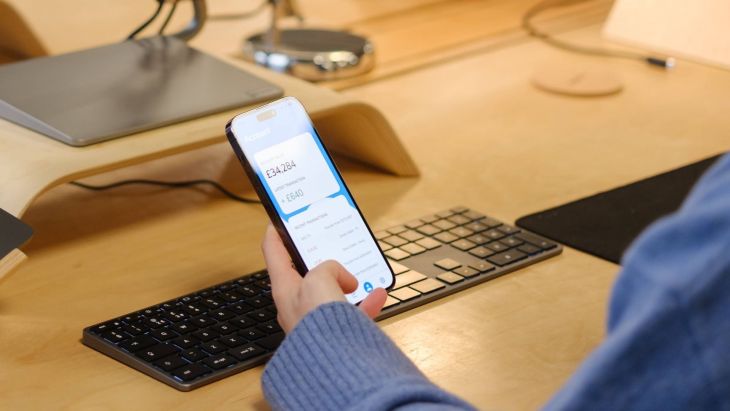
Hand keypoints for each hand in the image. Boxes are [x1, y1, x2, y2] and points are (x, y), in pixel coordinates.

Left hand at [262, 224, 386, 332]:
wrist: (335, 365)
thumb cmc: (318, 323)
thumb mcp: (320, 278)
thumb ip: (328, 268)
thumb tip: (343, 280)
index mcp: (284, 289)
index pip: (273, 253)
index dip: (275, 233)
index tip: (278, 220)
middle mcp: (297, 306)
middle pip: (304, 274)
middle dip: (317, 259)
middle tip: (325, 243)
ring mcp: (316, 321)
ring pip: (331, 293)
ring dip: (346, 282)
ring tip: (358, 273)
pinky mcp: (335, 335)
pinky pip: (353, 313)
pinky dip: (366, 302)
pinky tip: (379, 294)